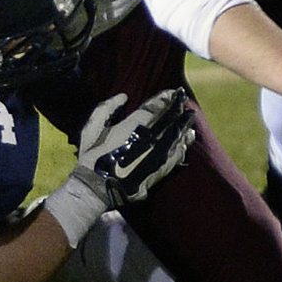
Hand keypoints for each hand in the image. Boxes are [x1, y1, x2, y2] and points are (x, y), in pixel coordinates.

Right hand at [76, 87, 195, 205]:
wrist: (95, 189)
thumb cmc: (92, 157)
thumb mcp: (91, 129)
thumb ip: (106, 108)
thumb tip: (123, 97)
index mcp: (132, 127)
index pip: (154, 108)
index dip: (165, 98)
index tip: (172, 92)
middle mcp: (148, 141)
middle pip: (170, 121)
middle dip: (178, 109)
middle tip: (185, 100)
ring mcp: (156, 158)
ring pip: (176, 139)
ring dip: (184, 126)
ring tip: (190, 118)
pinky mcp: (158, 172)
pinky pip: (175, 158)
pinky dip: (181, 148)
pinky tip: (185, 144)